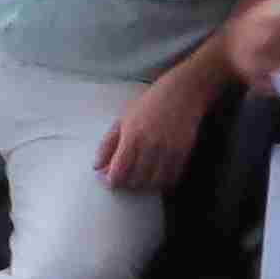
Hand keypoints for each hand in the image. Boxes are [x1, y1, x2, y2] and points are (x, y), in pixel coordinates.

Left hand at [95, 68, 208, 193]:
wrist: (182, 93)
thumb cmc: (149, 103)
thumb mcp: (123, 119)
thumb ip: (108, 144)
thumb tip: (96, 167)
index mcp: (131, 137)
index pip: (118, 172)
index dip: (110, 181)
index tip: (108, 179)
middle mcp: (150, 146)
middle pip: (134, 181)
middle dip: (125, 183)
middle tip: (123, 176)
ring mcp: (168, 151)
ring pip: (152, 184)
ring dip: (143, 184)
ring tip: (139, 176)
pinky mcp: (183, 154)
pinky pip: (170, 179)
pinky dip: (161, 182)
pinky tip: (156, 175)